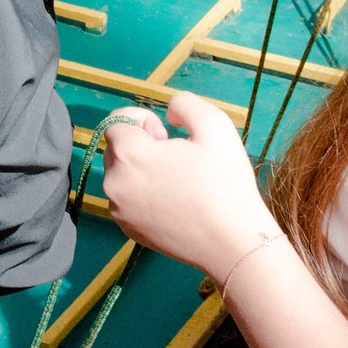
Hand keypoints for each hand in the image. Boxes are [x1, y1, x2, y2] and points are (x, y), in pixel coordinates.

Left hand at [99, 93, 279, 275]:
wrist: (233, 243)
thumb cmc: (225, 183)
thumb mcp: (214, 125)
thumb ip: (184, 103)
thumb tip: (167, 113)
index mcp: (128, 153)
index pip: (115, 120)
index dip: (141, 119)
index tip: (166, 134)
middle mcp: (114, 182)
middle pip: (116, 147)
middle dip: (141, 144)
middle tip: (176, 157)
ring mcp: (119, 210)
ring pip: (121, 174)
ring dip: (141, 169)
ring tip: (177, 181)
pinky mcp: (128, 230)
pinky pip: (126, 200)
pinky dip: (142, 194)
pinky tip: (174, 202)